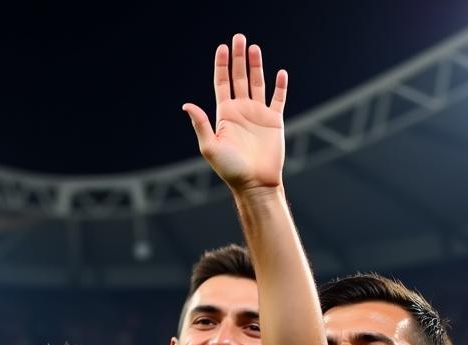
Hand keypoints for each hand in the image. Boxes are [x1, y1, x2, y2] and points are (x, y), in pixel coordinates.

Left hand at [183, 34, 287, 193]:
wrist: (255, 184)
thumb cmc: (231, 170)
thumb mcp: (210, 147)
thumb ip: (200, 124)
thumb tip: (186, 105)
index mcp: (225, 115)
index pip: (222, 83)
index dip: (221, 65)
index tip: (221, 47)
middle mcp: (241, 111)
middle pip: (239, 77)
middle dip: (238, 58)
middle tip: (239, 37)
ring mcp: (258, 114)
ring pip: (257, 83)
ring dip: (256, 65)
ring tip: (254, 47)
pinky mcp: (274, 121)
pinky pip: (278, 99)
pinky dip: (280, 86)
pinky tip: (279, 73)